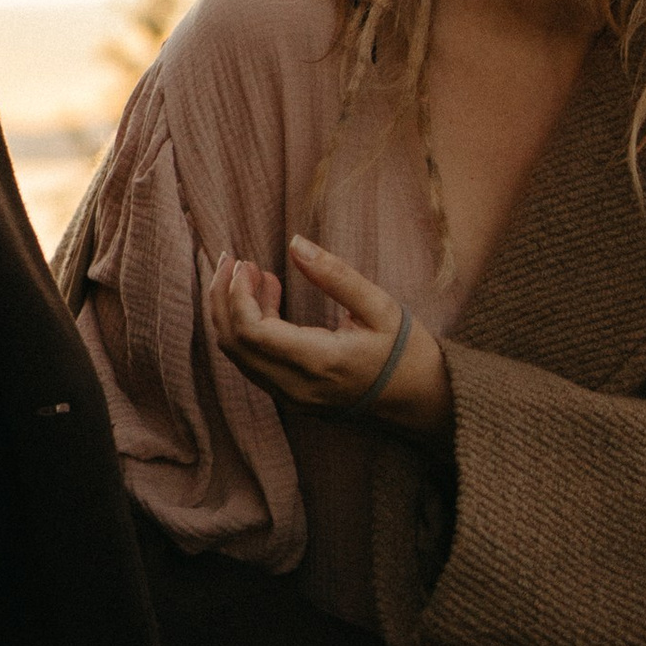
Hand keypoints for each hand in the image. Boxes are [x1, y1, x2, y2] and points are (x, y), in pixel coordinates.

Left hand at [207, 238, 452, 447]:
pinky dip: (250, 328)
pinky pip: (255, 363)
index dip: (236, 295)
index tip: (245, 263)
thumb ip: (335, 275)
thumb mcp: (379, 307)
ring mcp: (291, 398)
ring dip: (233, 312)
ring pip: (239, 356)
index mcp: (319, 363)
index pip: (251, 332)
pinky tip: (268, 296)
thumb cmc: (405, 351)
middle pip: (234, 345)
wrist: (423, 402)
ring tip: (252, 271)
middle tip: (233, 259)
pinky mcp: (292, 397)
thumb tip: (296, 243)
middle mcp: (297, 387)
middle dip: (223, 298)